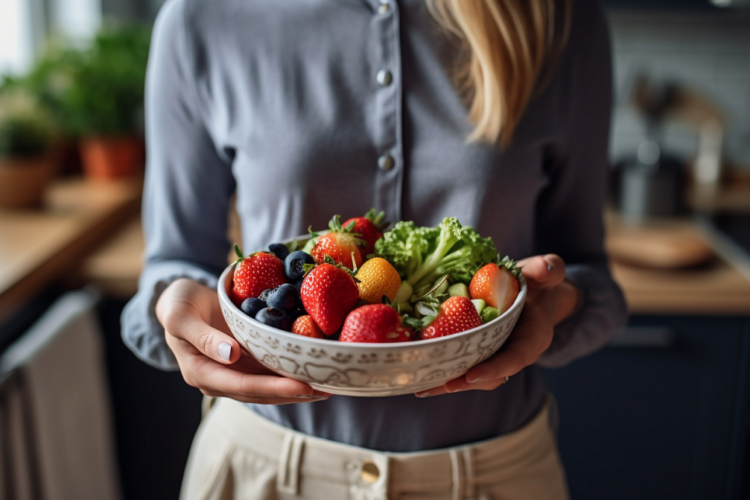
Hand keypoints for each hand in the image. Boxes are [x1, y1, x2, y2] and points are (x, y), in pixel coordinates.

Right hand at [156, 278, 328, 403]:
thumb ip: (202, 337)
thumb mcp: (181, 315)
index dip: (273, 388)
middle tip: (324, 389)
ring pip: (265, 388)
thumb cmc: (177, 304)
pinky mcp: (242, 363)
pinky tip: (309, 372)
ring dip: (294, 389)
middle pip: (258, 393)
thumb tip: (231, 355)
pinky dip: (287, 374)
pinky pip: (266, 373)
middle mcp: (218, 379)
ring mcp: (231, 372)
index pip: (242, 386)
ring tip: (324, 386)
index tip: (302, 386)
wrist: (179, 299)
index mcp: (200, 372)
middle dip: (291, 393)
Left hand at [414, 254, 578, 397]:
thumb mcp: (544, 272)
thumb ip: (548, 268)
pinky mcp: (482, 353)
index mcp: (534, 337)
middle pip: (491, 375)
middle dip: (464, 382)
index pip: (517, 358)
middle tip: (438, 383)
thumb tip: (547, 269)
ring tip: (422, 386)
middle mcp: (516, 353)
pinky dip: (445, 372)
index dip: (494, 368)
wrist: (536, 296)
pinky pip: (466, 366)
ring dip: (450, 383)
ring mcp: (498, 355)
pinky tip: (420, 376)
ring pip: (476, 376)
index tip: (471, 375)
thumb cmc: (538, 284)